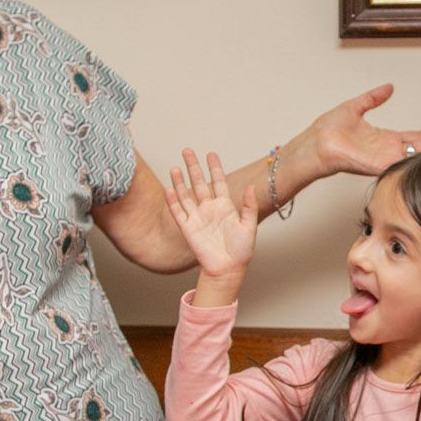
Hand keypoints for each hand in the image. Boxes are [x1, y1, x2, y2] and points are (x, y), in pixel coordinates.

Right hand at [164, 150, 257, 280]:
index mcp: (225, 207)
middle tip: (187, 151)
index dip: (214, 168)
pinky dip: (173, 201)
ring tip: (174, 167)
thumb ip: (249, 206)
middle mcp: (209, 209)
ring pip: (186, 195)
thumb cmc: (241, 250)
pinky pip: (178, 212)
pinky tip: (169, 189)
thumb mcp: (249, 226)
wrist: (228, 269)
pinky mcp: (188, 229)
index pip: (218, 182)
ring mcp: (197, 218)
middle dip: (193, 167)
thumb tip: (251, 186)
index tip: (211, 154)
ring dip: (180, 181)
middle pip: (199, 183)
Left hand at [301, 84, 420, 176]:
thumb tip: (388, 88)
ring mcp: (385, 159)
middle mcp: (387, 151)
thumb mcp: (355, 107)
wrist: (315, 143)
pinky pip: (404, 159)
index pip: (415, 136)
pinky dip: (419, 152)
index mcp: (383, 140)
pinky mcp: (380, 164)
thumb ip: (372, 98)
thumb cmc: (327, 131)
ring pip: (417, 152)